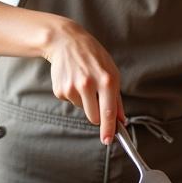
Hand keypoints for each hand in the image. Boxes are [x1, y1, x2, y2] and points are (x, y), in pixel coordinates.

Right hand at [43, 19, 125, 143]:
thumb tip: (121, 120)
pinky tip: (73, 79)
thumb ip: (117, 98)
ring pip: (82, 109)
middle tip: (96, 96)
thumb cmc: (93, 56)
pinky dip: (73, 95)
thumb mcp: (111, 71)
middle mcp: (88, 84)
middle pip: (94, 117)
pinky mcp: (60, 90)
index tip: (108, 140)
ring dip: (85, 101)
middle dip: (97, 113)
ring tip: (83, 81)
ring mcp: (72, 88)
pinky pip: (71, 102)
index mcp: (106, 80)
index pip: (108, 112)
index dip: (109, 129)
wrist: (66, 42)